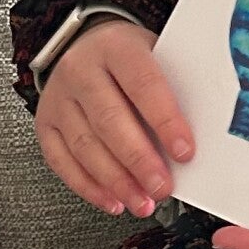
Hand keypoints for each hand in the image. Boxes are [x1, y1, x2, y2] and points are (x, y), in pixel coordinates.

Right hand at [33, 18, 193, 217]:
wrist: (86, 45)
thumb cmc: (129, 58)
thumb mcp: (157, 56)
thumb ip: (176, 87)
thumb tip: (204, 133)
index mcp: (116, 47)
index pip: (143, 84)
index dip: (165, 121)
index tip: (184, 152)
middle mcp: (81, 70)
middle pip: (109, 120)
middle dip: (139, 161)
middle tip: (162, 187)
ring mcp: (59, 97)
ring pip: (85, 145)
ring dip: (116, 181)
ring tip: (143, 202)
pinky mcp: (45, 123)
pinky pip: (62, 161)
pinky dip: (88, 187)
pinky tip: (113, 200)